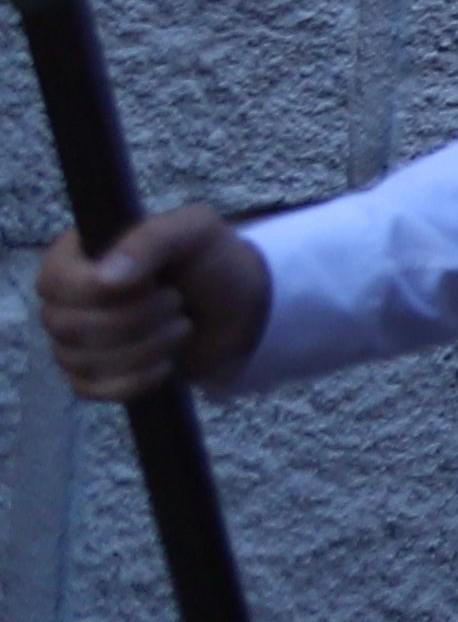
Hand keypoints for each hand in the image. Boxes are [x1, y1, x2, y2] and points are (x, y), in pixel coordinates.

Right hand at [37, 207, 262, 403]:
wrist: (238, 312)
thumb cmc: (211, 261)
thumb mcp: (194, 231)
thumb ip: (151, 240)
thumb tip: (104, 279)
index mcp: (78, 254)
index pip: (53, 281)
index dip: (97, 290)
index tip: (152, 283)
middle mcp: (65, 299)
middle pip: (68, 325)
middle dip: (137, 318)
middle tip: (176, 302)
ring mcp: (72, 341)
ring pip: (81, 360)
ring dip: (145, 348)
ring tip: (180, 326)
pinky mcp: (89, 377)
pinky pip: (93, 390)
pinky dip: (138, 379)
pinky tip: (167, 362)